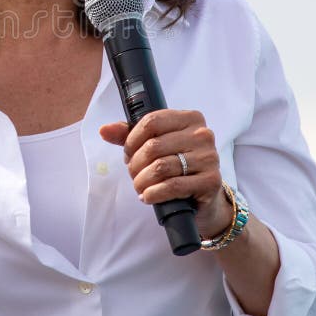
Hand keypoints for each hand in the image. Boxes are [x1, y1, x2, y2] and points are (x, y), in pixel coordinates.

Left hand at [100, 110, 230, 237]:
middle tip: (133, 174)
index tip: (128, 153)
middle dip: (135, 163)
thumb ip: (129, 135)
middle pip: (154, 145)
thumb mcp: (155, 145)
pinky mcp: (211, 181)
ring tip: (139, 187)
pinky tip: (148, 196)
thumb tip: (104, 130)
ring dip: (142, 181)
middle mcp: (203, 135)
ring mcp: (209, 158)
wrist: (205, 197)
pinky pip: (173, 186)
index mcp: (190, 118)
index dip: (133, 139)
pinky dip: (154, 193)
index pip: (152, 121)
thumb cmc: (178, 165)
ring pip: (161, 167)